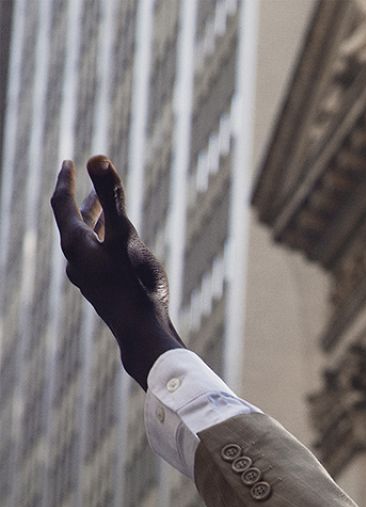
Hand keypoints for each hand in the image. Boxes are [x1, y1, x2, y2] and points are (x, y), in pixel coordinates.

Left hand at [50, 156, 184, 388]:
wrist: (142, 331)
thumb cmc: (134, 284)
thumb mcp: (125, 235)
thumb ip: (111, 197)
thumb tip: (97, 156)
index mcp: (76, 244)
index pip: (62, 204)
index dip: (66, 180)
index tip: (69, 162)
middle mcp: (76, 259)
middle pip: (73, 222)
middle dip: (81, 199)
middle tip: (84, 179)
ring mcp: (88, 276)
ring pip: (86, 241)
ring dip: (94, 221)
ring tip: (105, 210)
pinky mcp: (102, 289)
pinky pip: (97, 257)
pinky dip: (104, 242)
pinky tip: (119, 247)